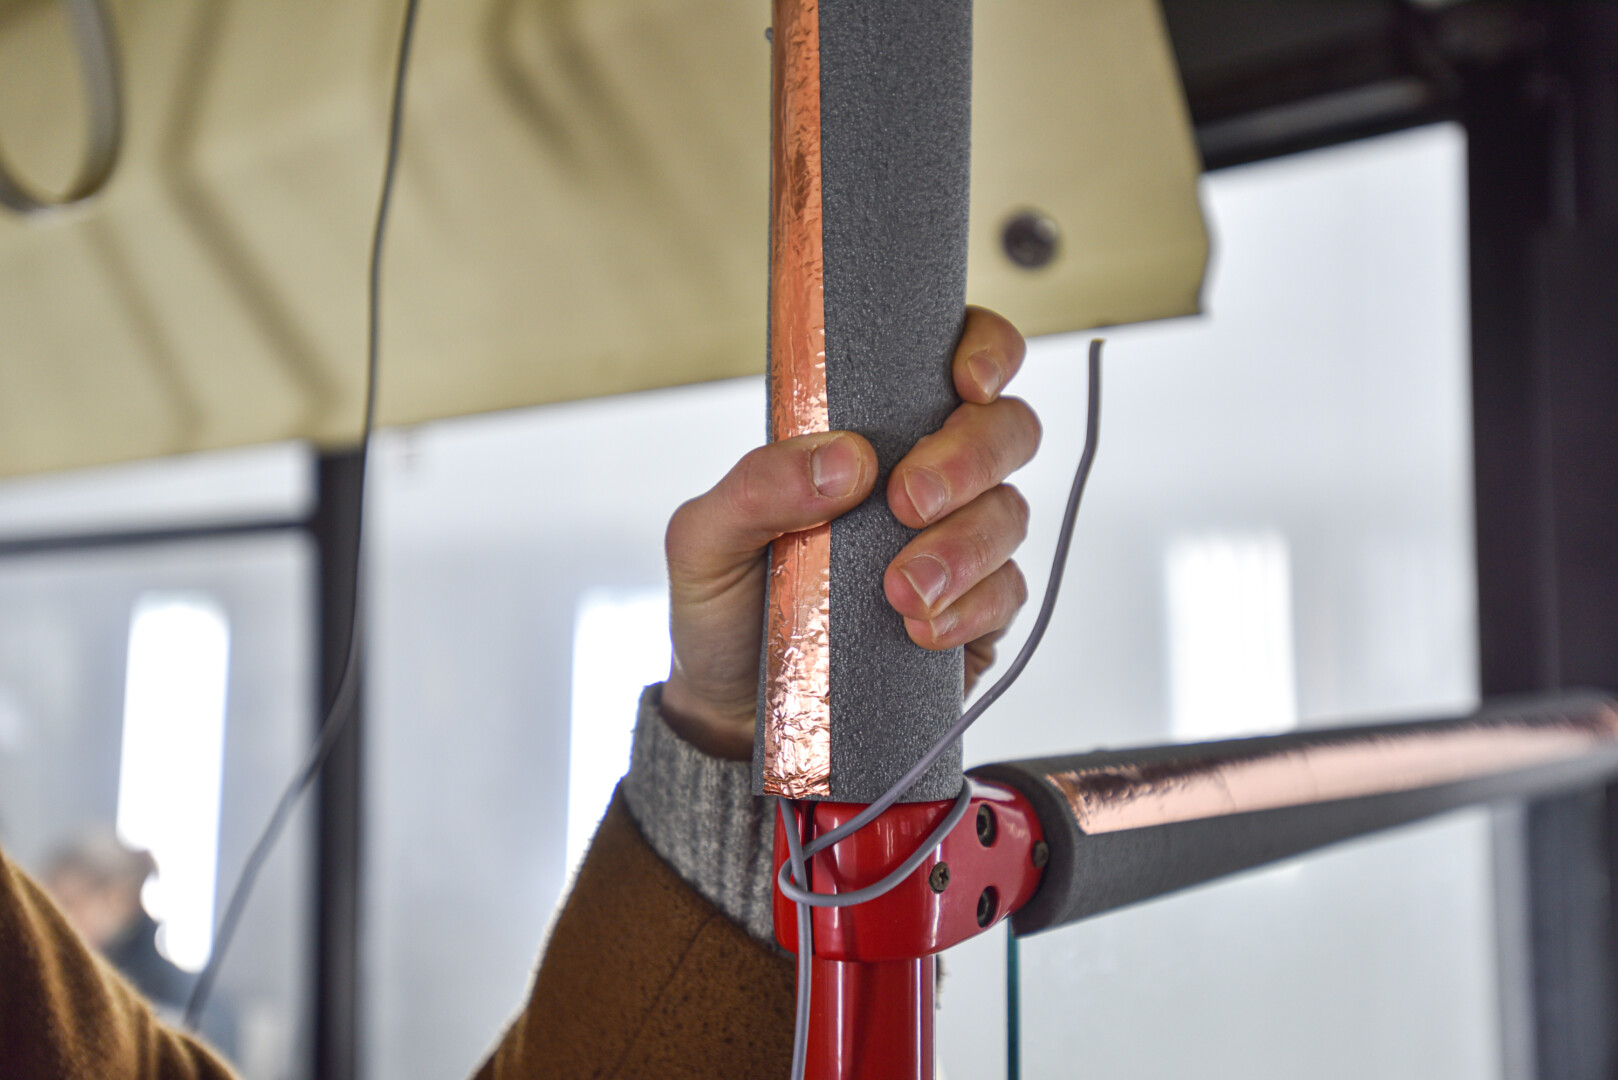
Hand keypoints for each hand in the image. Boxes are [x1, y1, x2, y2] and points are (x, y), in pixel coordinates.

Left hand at [660, 307, 1040, 759]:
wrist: (734, 716)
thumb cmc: (725, 607)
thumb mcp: (705, 542)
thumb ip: (757, 489)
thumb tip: (846, 462)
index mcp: (869, 431)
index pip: (952, 357)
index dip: (983, 351)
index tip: (964, 382)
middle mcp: (927, 475)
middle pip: (1005, 428)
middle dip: (969, 457)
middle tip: (910, 501)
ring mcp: (958, 544)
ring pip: (1010, 512)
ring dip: (965, 546)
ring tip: (901, 591)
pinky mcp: (974, 614)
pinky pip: (1008, 593)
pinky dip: (971, 608)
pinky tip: (920, 630)